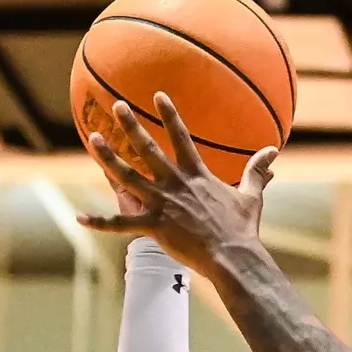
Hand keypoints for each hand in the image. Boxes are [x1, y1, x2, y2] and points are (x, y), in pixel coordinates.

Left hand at [76, 92, 277, 274]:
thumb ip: (257, 171)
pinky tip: (79, 217)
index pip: (181, 137)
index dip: (170, 115)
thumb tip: (273, 151)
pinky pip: (121, 224)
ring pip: (128, 177)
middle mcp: (175, 184)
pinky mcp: (153, 226)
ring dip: (109, 158)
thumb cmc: (242, 229)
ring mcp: (162, 204)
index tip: (158, 95)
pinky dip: (99, 222)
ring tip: (94, 139)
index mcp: (197, 175)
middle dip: (131, 125)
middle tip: (117, 106)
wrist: (232, 256)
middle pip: (149, 149)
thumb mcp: (251, 196)